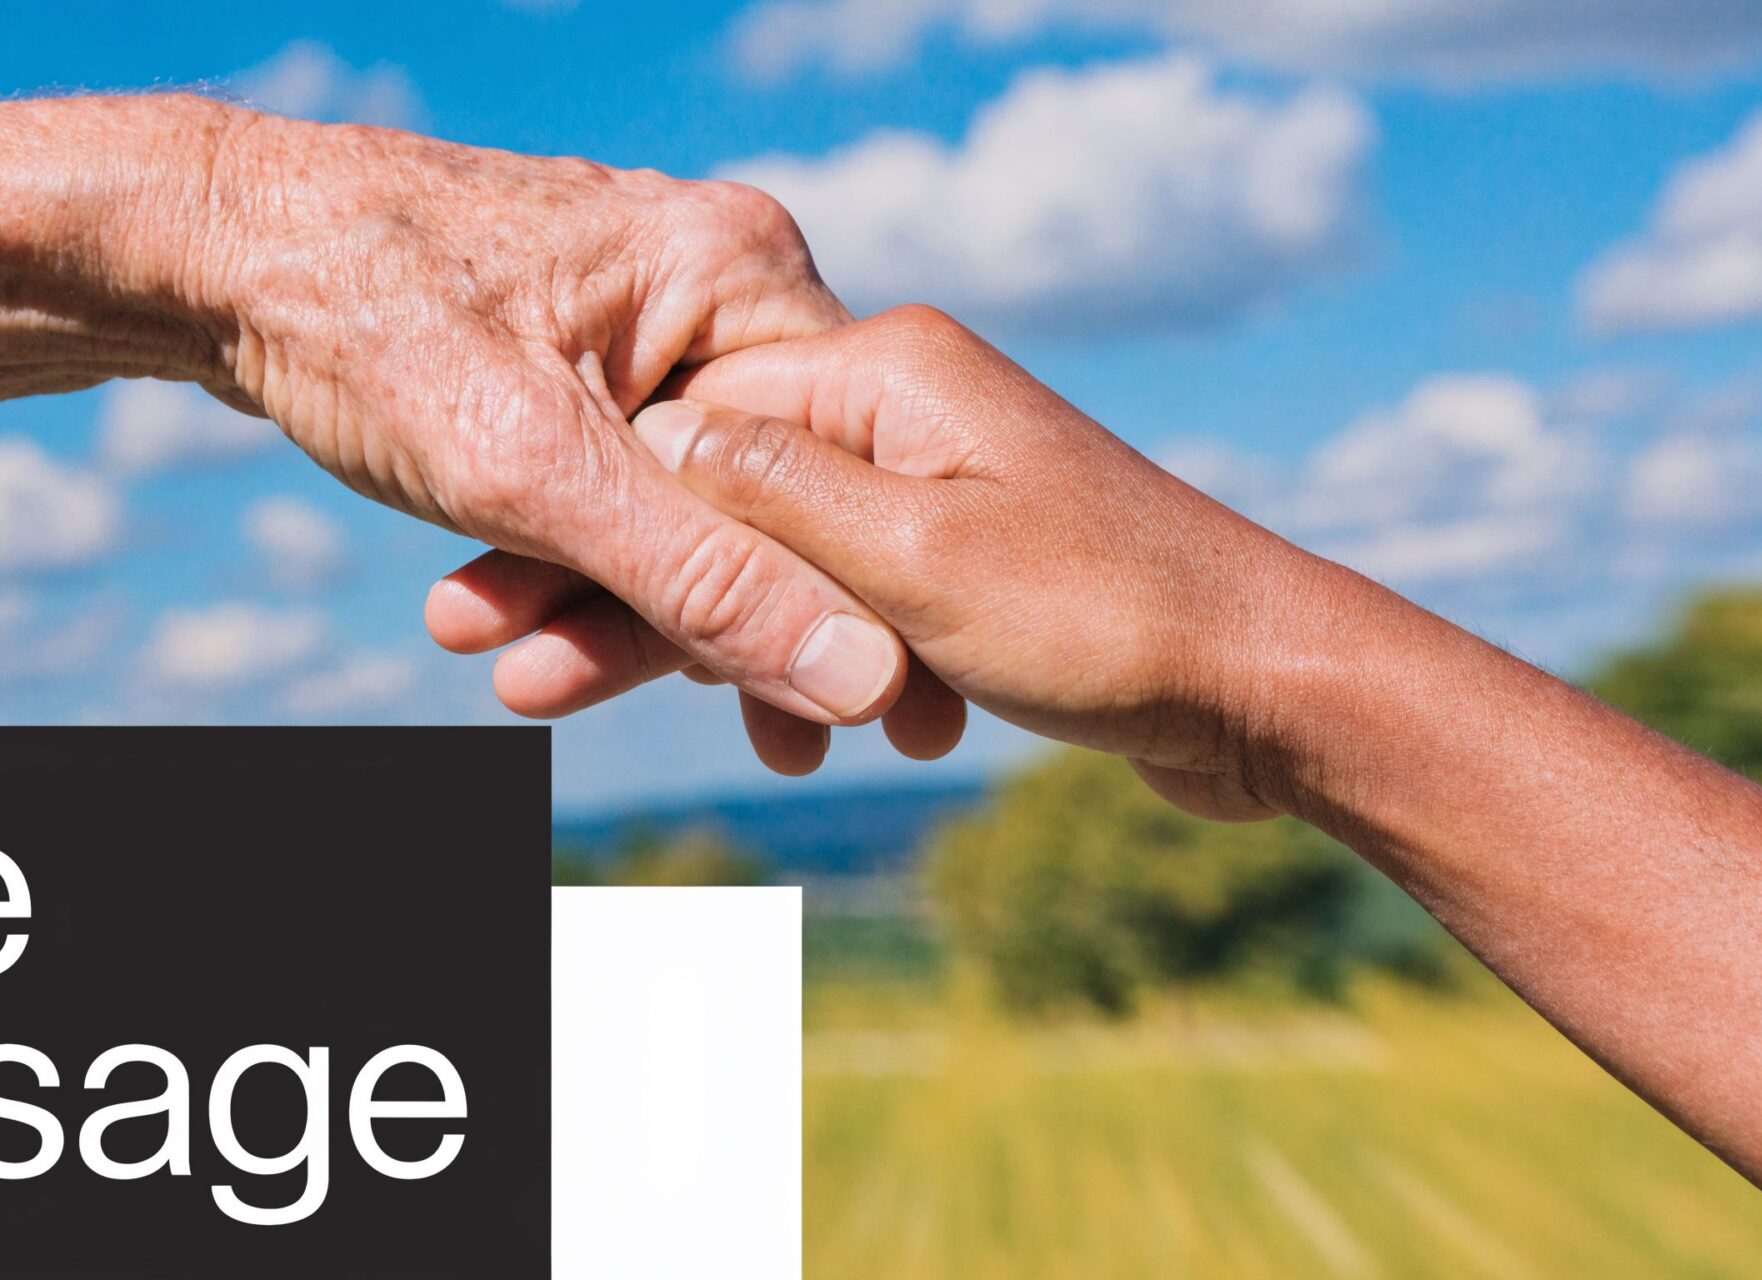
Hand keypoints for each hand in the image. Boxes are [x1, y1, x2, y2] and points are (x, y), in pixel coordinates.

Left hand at [169, 108, 909, 730]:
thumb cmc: (359, 322)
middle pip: (770, 495)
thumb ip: (707, 584)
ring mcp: (651, 314)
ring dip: (608, 604)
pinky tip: (510, 628)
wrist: (203, 253)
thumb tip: (864, 680)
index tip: (854, 733)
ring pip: (684, 503)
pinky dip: (571, 560)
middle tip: (719, 744)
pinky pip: (623, 482)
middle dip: (693, 622)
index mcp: (742, 270)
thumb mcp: (537, 479)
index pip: (850, 465)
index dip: (852, 608)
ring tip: (516, 676)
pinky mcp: (588, 353)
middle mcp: (716, 278)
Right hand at [446, 305, 1343, 817]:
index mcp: (885, 374)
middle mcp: (901, 410)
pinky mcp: (960, 559)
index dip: (589, 504)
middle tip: (491, 661)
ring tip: (551, 696)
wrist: (1270, 686)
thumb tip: (660, 442)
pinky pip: (832, 593)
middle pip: (711, 487)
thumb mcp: (916, 559)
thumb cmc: (1108, 616)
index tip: (494, 585)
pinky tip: (749, 725)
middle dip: (607, 578)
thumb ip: (777, 501)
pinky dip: (781, 651)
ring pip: (764, 551)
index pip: (690, 413)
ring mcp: (932, 484)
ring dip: (682, 630)